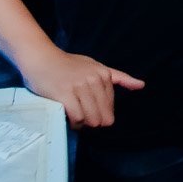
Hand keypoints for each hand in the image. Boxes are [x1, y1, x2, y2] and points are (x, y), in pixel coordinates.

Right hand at [17, 46, 144, 128]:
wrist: (41, 58)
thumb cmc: (67, 65)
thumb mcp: (95, 66)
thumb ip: (118, 77)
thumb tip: (142, 86)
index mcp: (104, 74)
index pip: (109, 107)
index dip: (99, 113)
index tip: (87, 108)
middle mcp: (94, 79)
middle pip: (102, 116)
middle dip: (92, 120)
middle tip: (80, 114)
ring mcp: (79, 87)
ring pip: (91, 119)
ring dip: (82, 123)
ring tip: (73, 115)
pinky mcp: (65, 94)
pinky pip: (77, 118)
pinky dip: (73, 123)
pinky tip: (68, 117)